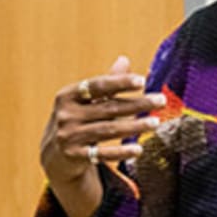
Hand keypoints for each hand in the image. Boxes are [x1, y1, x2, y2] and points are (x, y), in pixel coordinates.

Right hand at [39, 56, 162, 185]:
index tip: (143, 81)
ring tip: (156, 122)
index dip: (120, 82)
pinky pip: (101, 154)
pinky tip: (139, 149)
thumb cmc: (77, 119)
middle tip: (162, 101)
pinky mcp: (74, 156)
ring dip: (134, 126)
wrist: (54, 156)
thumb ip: (106, 84)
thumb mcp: (86, 101)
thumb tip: (124, 59)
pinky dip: (120, 152)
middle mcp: (66, 115)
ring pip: (108, 130)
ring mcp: (68, 136)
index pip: (98, 86)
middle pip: (108, 108)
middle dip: (138, 104)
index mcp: (68, 95)